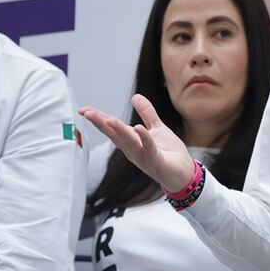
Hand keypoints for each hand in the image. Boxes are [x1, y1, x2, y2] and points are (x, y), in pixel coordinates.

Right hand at [80, 94, 194, 191]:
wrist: (185, 174)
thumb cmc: (170, 154)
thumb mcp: (157, 129)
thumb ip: (147, 114)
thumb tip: (135, 96)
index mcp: (132, 142)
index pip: (113, 129)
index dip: (99, 119)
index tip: (84, 110)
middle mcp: (134, 151)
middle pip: (115, 135)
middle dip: (101, 124)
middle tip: (87, 113)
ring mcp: (144, 157)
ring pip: (129, 143)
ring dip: (119, 131)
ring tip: (108, 119)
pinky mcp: (157, 162)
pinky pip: (149, 149)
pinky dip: (144, 139)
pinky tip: (138, 128)